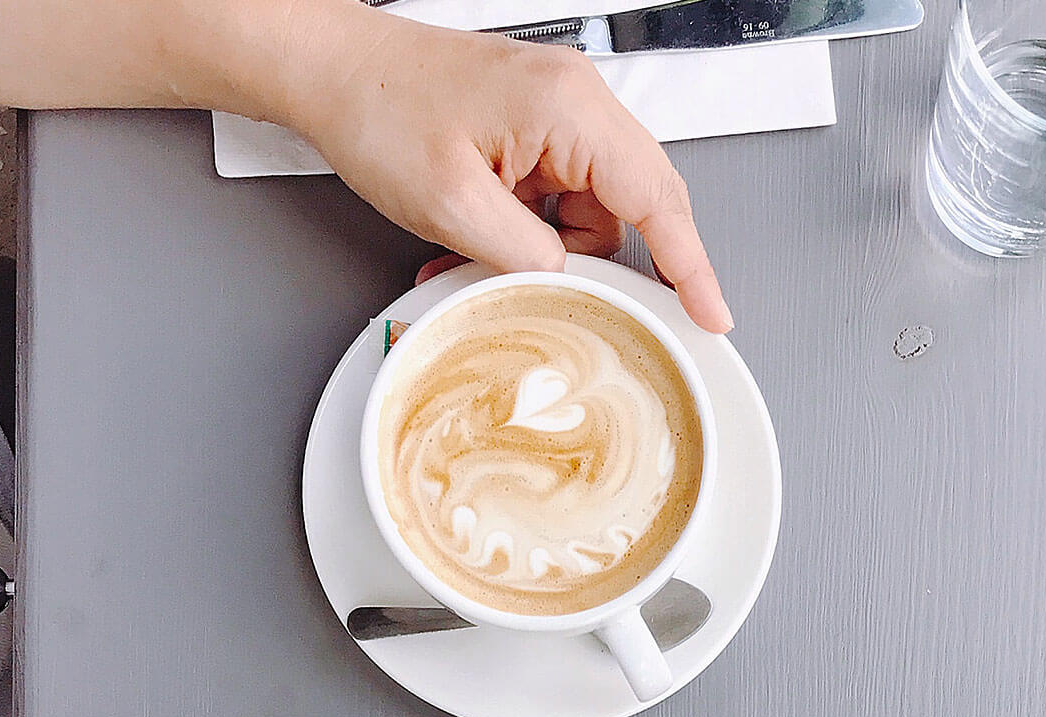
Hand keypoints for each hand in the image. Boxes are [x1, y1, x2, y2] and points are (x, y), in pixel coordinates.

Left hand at [0, 0, 729, 331]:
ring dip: (555, 251)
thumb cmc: (381, 113)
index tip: (713, 314)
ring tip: (488, 258)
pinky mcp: (532, 129)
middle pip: (638, 203)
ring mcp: (556, 114)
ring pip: (593, 209)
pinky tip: (484, 241)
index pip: (658, 200)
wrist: (332, 72)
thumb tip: (570, 281)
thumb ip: (526, 254)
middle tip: (590, 310)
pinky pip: (558, 197)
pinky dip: (531, 232)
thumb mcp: (454, 206)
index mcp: (570, 111)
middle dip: (612, 263)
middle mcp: (576, 103)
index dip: (692, 267)